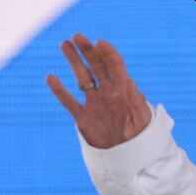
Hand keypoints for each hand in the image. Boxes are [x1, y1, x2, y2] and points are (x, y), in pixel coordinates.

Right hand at [46, 33, 152, 147]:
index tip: (100, 42)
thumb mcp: (144, 118)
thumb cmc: (143, 138)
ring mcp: (95, 104)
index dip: (108, 53)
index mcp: (124, 90)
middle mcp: (108, 93)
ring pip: (82, 77)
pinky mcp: (84, 118)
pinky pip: (69, 102)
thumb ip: (136, 101)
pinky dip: (60, 91)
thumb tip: (130, 85)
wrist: (131, 158)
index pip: (116, 65)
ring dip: (74, 61)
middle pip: (97, 66)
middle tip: (78, 36)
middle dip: (88, 50)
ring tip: (65, 44)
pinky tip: (51, 78)